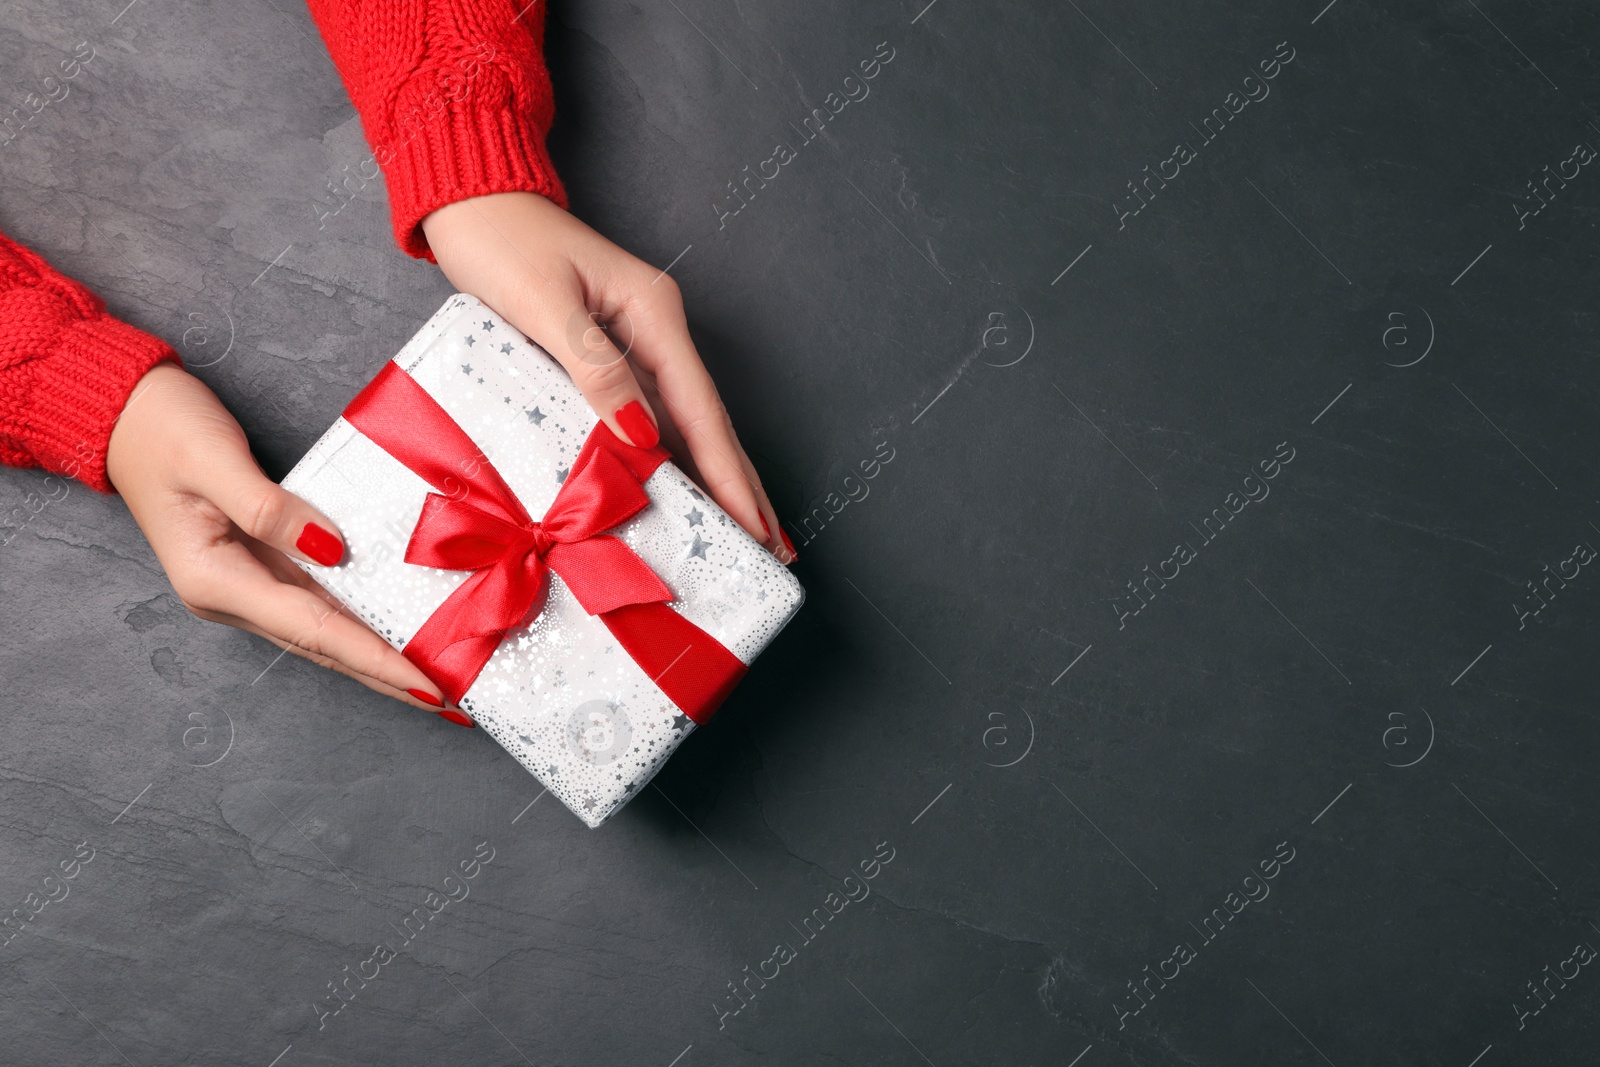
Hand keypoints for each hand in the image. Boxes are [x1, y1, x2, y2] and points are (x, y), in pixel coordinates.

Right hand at [106, 363, 473, 725]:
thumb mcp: (212, 461)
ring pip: (325, 629)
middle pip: (325, 645)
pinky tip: (396, 630)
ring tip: (436, 678)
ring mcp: (245, 583)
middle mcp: (231, 595)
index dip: (374, 659)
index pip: (314, 629)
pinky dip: (360, 620)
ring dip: (378, 656)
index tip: (426, 685)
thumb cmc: (161, 429)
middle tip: (452, 702)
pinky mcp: (259, 563)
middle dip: (387, 675)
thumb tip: (332, 549)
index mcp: (215, 580)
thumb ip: (270, 509)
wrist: (121, 414)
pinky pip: (320, 599)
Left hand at [420, 191, 795, 563]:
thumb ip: (596, 369)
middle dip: (741, 484)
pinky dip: (673, 455)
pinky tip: (683, 487)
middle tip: (773, 546)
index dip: (727, 473)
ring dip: (714, 476)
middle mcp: (656, 327)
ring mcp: (637, 338)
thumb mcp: (546, 304)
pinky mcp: (610, 349)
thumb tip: (641, 435)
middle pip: (708, 420)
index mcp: (653, 313)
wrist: (468, 198)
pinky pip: (651, 413)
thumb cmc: (500, 242)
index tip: (753, 524)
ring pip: (684, 422)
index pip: (700, 410)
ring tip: (744, 530)